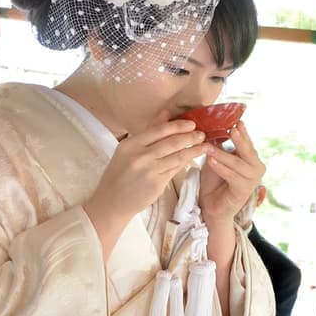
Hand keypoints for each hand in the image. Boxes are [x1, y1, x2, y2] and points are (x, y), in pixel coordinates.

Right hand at [83, 120, 204, 250]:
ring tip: (204, 146)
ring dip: (193, 150)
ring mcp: (149, 171)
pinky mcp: (157, 184)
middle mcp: (140, 156)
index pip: (159, 130)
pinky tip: (192, 159)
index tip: (191, 124)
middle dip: (190, 137)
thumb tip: (166, 113)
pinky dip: (185, 162)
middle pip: (171, 142)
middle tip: (202, 134)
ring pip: (177, 157)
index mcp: (131, 144)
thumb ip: (148, 131)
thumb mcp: (128, 150)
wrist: (112, 202)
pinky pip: (175, 170)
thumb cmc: (119, 174)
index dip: (178, 126)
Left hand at [197, 122, 265, 228]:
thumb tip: (214, 126)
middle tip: (232, 129)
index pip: (247, 142)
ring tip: (208, 147)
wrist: (212, 205)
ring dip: (222, 154)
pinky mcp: (244, 190)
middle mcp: (256, 167)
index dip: (243, 132)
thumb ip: (220, 145)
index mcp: (251, 158)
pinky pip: (231, 176)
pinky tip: (210, 161)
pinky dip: (220, 168)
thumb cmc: (214, 180)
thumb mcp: (217, 158)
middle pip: (247, 151)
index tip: (237, 121)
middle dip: (240, 140)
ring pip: (237, 163)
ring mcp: (252, 179)